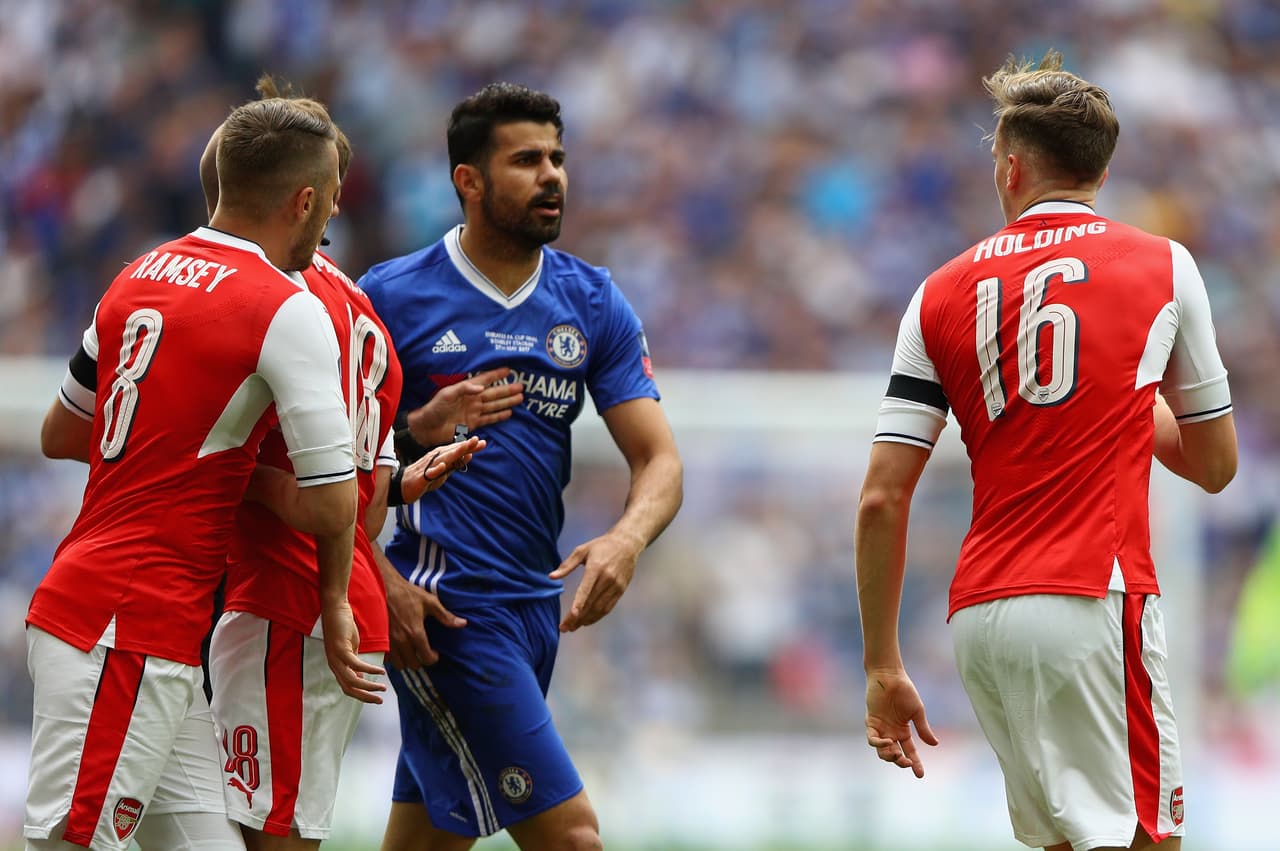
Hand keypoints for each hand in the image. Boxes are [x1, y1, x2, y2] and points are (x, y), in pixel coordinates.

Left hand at [320, 599, 386, 704]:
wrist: (335, 607)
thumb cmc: (343, 625)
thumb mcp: (351, 648)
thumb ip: (354, 663)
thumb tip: (361, 678)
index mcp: (337, 665)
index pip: (347, 687)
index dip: (361, 695)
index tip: (375, 698)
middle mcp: (334, 665)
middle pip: (348, 688)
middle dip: (365, 697)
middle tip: (380, 701)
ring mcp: (336, 658)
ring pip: (352, 681)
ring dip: (369, 687)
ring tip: (383, 688)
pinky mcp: (340, 649)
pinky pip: (356, 665)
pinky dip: (369, 670)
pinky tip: (381, 671)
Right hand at [383, 569, 466, 668]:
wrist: (385, 587)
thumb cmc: (407, 594)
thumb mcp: (430, 602)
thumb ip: (445, 616)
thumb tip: (462, 623)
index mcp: (415, 632)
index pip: (426, 657)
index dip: (433, 658)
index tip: (435, 653)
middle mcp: (401, 640)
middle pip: (413, 664)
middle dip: (421, 661)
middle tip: (424, 652)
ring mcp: (389, 641)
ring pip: (399, 664)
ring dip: (407, 661)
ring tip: (412, 652)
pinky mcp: (380, 639)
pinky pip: (387, 658)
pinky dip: (394, 657)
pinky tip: (399, 648)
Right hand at [399, 436, 485, 503]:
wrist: (403, 486)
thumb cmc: (425, 477)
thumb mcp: (444, 471)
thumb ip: (456, 464)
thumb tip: (470, 455)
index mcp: (441, 456)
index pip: (457, 450)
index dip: (470, 446)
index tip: (483, 442)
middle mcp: (435, 458)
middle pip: (452, 452)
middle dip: (465, 446)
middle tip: (478, 440)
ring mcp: (428, 467)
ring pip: (442, 459)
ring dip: (454, 454)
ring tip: (465, 449)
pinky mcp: (421, 477)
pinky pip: (428, 473)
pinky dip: (435, 469)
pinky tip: (443, 465)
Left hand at [405, 367, 522, 445]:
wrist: (427, 428)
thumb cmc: (434, 408)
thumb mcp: (447, 394)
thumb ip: (464, 388)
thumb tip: (482, 388)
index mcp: (466, 389)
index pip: (485, 380)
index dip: (496, 375)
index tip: (509, 370)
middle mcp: (472, 399)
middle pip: (494, 393)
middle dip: (507, 389)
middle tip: (521, 386)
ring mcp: (474, 412)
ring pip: (495, 405)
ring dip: (507, 402)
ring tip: (520, 398)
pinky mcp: (473, 424)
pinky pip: (490, 418)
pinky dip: (499, 416)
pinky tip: (509, 413)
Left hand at [550, 532, 642, 631]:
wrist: (627, 544)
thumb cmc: (601, 546)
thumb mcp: (582, 550)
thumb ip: (567, 565)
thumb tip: (551, 577)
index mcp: (596, 568)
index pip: (586, 589)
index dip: (579, 604)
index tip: (571, 616)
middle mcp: (607, 579)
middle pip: (591, 603)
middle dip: (577, 617)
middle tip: (564, 628)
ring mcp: (616, 586)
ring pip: (600, 608)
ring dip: (586, 620)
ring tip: (573, 627)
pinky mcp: (621, 590)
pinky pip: (608, 607)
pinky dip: (597, 617)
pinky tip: (587, 621)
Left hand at [864, 667, 937, 778]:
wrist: (890, 676)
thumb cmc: (905, 691)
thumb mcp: (917, 712)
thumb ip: (923, 729)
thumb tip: (935, 744)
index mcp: (903, 731)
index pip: (910, 751)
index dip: (915, 763)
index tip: (920, 775)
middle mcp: (891, 733)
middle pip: (895, 755)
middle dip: (901, 762)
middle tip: (907, 762)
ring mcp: (881, 728)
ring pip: (882, 751)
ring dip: (889, 756)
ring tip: (897, 753)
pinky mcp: (871, 722)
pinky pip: (872, 738)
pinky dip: (878, 744)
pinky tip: (887, 742)